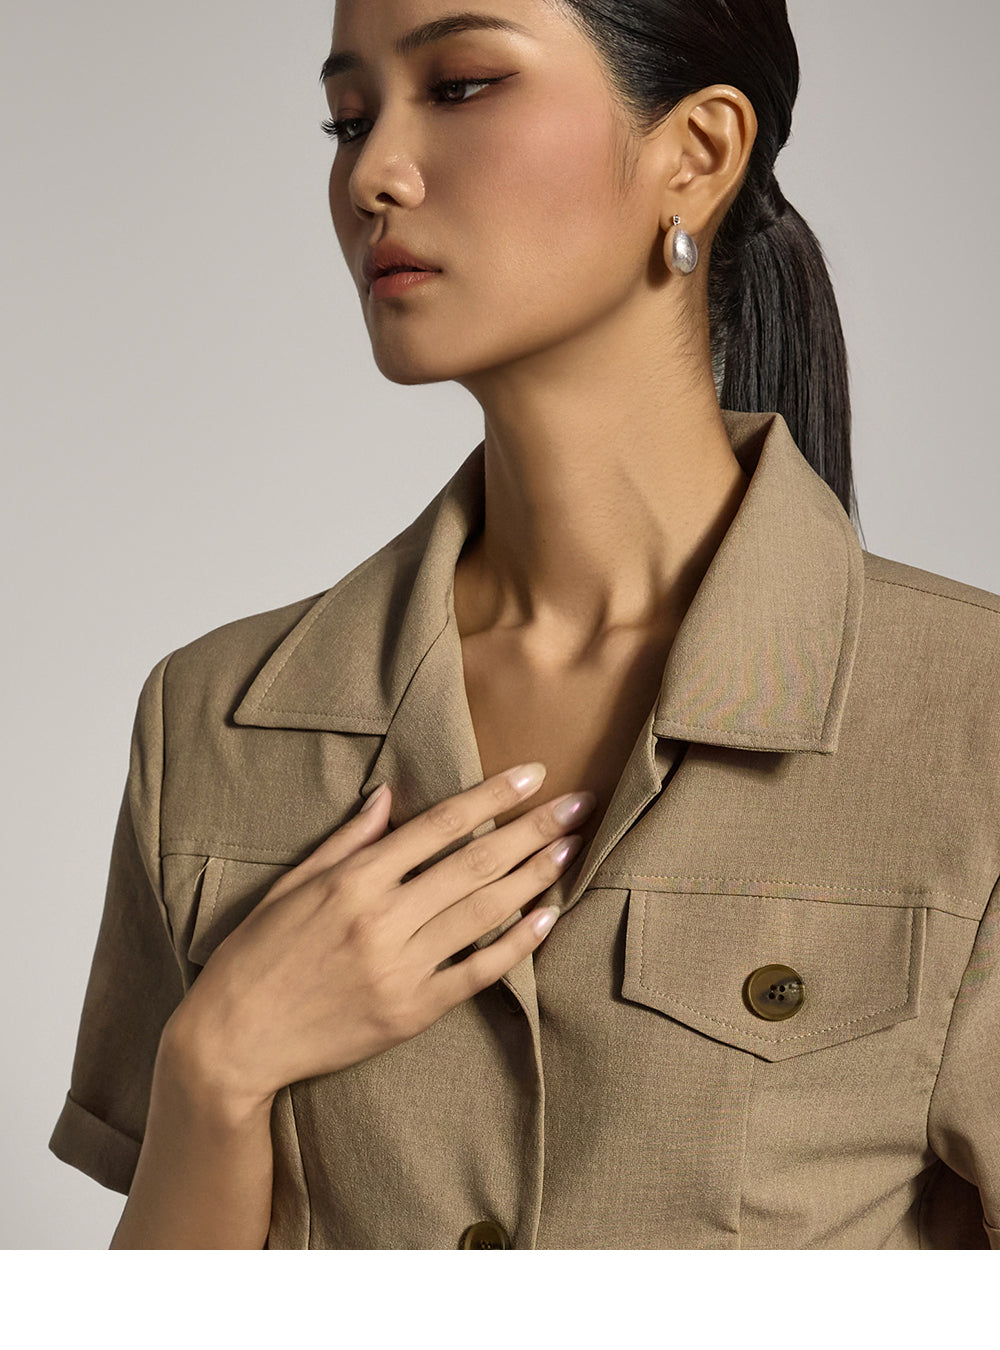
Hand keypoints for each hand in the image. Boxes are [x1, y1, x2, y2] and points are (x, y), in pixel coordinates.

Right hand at [169, 764, 594, 1109]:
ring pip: (485, 913)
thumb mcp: (291, 885)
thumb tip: (390, 795)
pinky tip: (546, 918)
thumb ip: (346, 840)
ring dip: (535, 878)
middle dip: (533, 830)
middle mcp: (382, 919)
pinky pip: (477, 973)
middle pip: (476, 863)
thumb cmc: (255, 956)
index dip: (492, 797)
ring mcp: (400, 968)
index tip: (533, 774)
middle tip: (579, 806)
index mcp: (352, 880)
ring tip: (570, 850)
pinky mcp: (411, 1012)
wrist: (233, 1042)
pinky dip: (516, 945)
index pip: (439, 825)